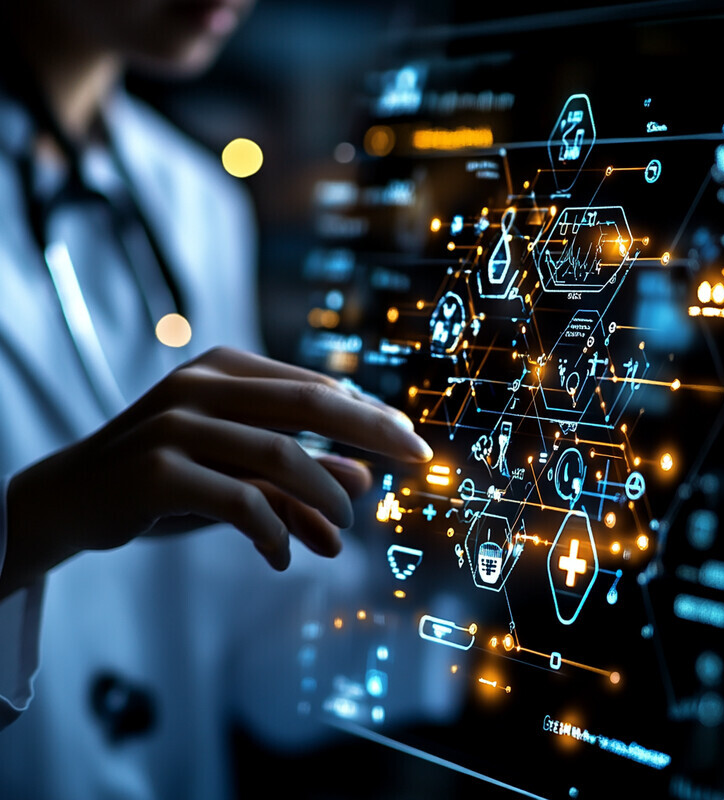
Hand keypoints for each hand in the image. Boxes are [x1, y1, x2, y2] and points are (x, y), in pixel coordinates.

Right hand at [2, 347, 431, 595]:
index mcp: (222, 368)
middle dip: (372, 429)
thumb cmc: (166, 477)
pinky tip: (281, 557)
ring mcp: (175, 425)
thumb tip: (366, 481)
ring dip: (324, 493)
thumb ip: (298, 469)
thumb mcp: (236, 468)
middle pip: (308, 403)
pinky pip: (239, 502)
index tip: (409, 439)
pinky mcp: (156, 472)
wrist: (71, 497)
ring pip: (278, 453)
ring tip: (343, 529)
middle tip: (417, 457)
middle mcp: (200, 386)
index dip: (369, 413)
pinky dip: (273, 531)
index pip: (314, 386)